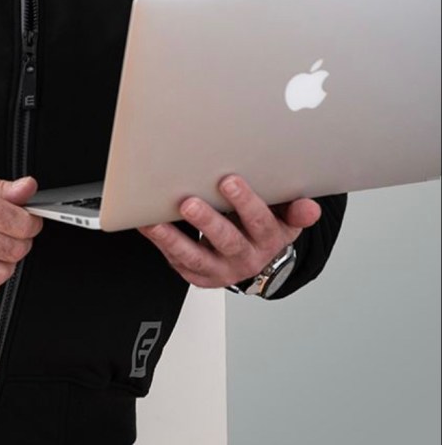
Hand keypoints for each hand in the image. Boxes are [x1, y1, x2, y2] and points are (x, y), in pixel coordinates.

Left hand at [138, 174, 320, 288]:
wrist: (257, 259)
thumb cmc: (265, 226)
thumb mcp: (286, 217)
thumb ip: (294, 209)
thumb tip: (311, 207)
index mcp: (270, 239)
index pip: (261, 222)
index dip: (246, 203)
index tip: (230, 181)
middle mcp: (246, 258)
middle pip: (228, 241)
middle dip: (208, 221)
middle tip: (189, 202)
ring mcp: (220, 269)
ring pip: (196, 257)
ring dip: (175, 239)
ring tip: (155, 221)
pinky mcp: (199, 275)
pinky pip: (177, 261)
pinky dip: (160, 243)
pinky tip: (146, 225)